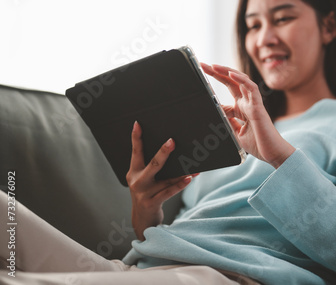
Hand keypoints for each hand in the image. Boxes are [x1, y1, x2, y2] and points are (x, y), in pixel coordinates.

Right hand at [126, 121, 196, 239]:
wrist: (142, 220)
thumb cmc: (148, 195)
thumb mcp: (145, 181)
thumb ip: (153, 168)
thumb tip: (173, 151)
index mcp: (133, 172)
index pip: (135, 152)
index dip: (136, 137)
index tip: (138, 124)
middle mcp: (137, 181)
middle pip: (152, 164)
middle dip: (163, 152)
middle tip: (172, 141)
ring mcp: (143, 193)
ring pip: (165, 178)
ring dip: (180, 171)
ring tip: (193, 163)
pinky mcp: (152, 203)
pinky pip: (169, 191)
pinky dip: (180, 184)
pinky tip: (189, 178)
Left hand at [200, 63, 294, 167]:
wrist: (273, 154)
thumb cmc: (258, 144)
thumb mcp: (235, 132)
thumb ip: (226, 121)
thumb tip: (214, 112)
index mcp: (241, 107)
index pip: (228, 88)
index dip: (215, 81)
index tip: (202, 75)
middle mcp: (247, 102)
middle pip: (232, 81)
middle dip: (218, 72)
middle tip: (203, 65)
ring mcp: (253, 103)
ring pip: (241, 81)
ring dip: (226, 72)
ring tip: (213, 66)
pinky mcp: (258, 107)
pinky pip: (251, 89)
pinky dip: (241, 80)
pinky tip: (230, 74)